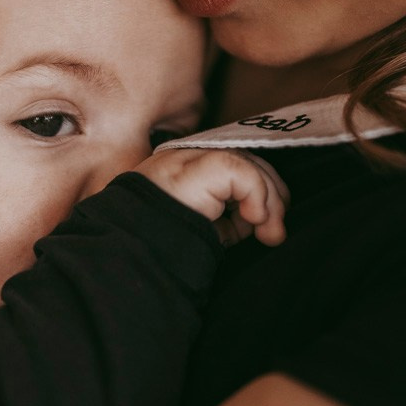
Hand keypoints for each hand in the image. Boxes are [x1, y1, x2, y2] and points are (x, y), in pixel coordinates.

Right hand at [137, 147, 289, 246]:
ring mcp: (195, 156)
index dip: (259, 194)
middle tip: (273, 235)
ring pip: (252, 166)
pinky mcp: (204, 163)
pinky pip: (246, 174)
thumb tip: (267, 223)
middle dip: (272, 198)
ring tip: (268, 234)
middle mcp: (191, 157)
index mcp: (188, 171)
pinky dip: (258, 197)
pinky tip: (254, 220)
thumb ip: (231, 219)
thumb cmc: (161, 243)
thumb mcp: (203, 228)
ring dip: (270, 203)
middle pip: (250, 163)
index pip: (235, 170)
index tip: (265, 225)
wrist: (132, 248)